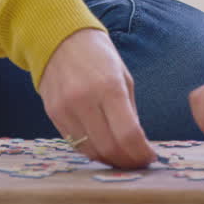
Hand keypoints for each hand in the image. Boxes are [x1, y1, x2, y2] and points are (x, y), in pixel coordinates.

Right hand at [38, 28, 155, 168]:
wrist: (60, 40)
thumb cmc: (99, 57)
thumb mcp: (123, 78)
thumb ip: (130, 111)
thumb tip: (139, 144)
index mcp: (109, 87)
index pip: (128, 134)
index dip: (141, 153)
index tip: (150, 157)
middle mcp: (85, 100)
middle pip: (109, 147)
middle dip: (128, 161)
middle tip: (139, 163)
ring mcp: (66, 109)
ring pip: (91, 150)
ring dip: (110, 160)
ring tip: (123, 158)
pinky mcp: (53, 115)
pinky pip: (75, 144)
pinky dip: (92, 151)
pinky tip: (104, 149)